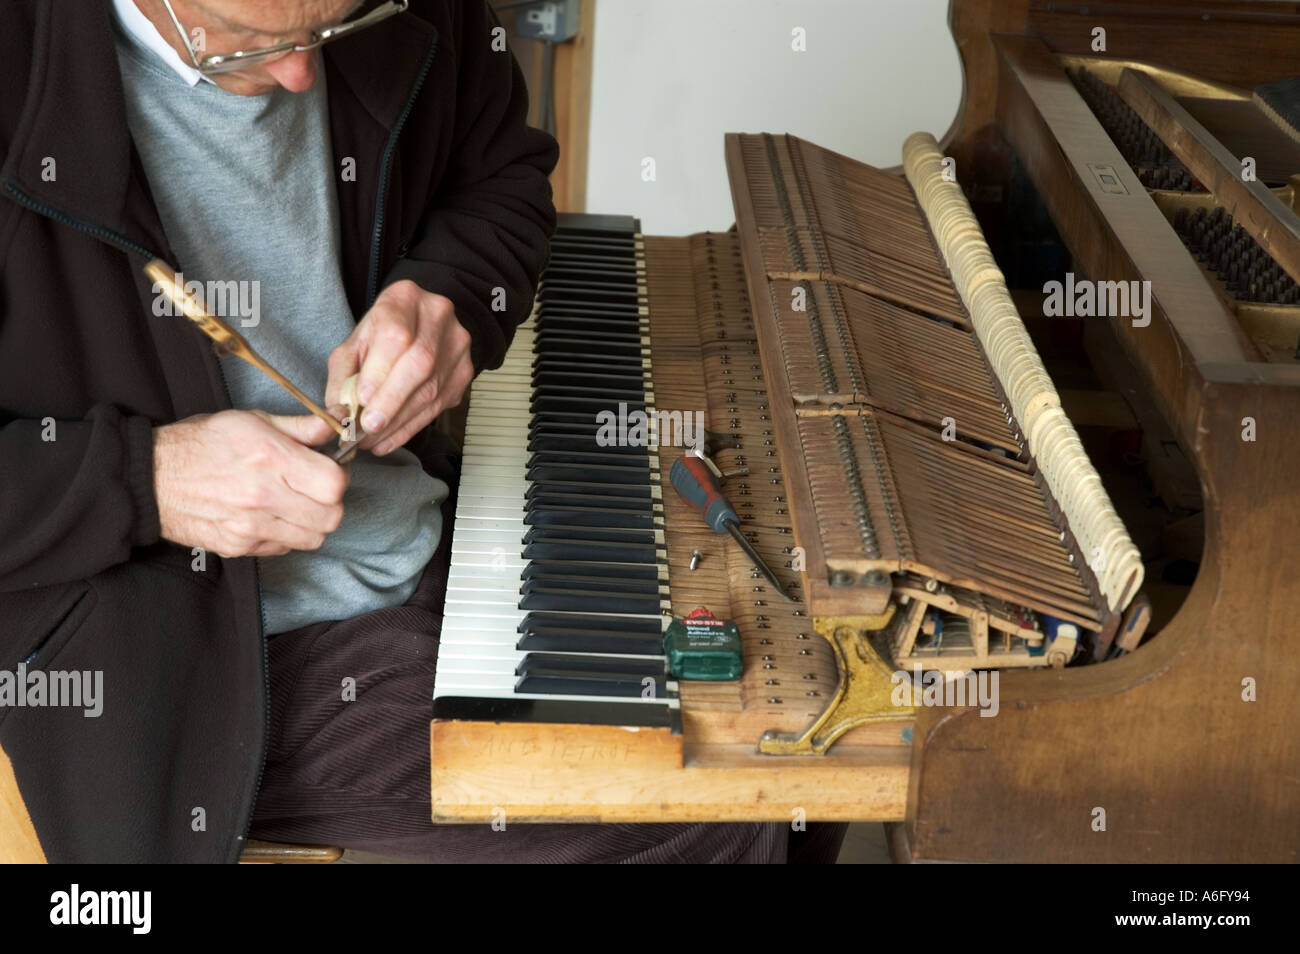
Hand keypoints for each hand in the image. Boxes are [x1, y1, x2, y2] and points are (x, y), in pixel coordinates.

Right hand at [153, 410, 347, 557]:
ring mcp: (251, 527)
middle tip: (315, 488)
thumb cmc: (201, 443)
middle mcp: (263, 497)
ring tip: (295, 503)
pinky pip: (284, 548)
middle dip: (330, 503)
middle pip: (331, 517)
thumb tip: (332, 426)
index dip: (338, 477)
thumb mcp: (251, 420)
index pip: (334, 485)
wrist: (151, 478)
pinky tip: (272, 516)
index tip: (328, 469)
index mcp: (271, 459)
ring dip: (312, 522)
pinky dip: (287, 535)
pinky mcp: (239, 547)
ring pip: (313, 539)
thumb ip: (298, 427)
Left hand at [325, 280, 473, 455]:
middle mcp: (438, 316)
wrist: (423, 325)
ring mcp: (457, 344)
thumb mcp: (356, 343)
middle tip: (368, 427)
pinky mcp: (464, 371)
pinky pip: (439, 406)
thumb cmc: (384, 333)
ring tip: (372, 439)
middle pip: (420, 363)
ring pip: (431, 389)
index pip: (396, 335)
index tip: (363, 398)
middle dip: (391, 400)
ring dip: (399, 420)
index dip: (379, 370)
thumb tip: (339, 414)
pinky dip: (411, 427)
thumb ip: (343, 374)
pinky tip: (390, 439)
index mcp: (404, 298)